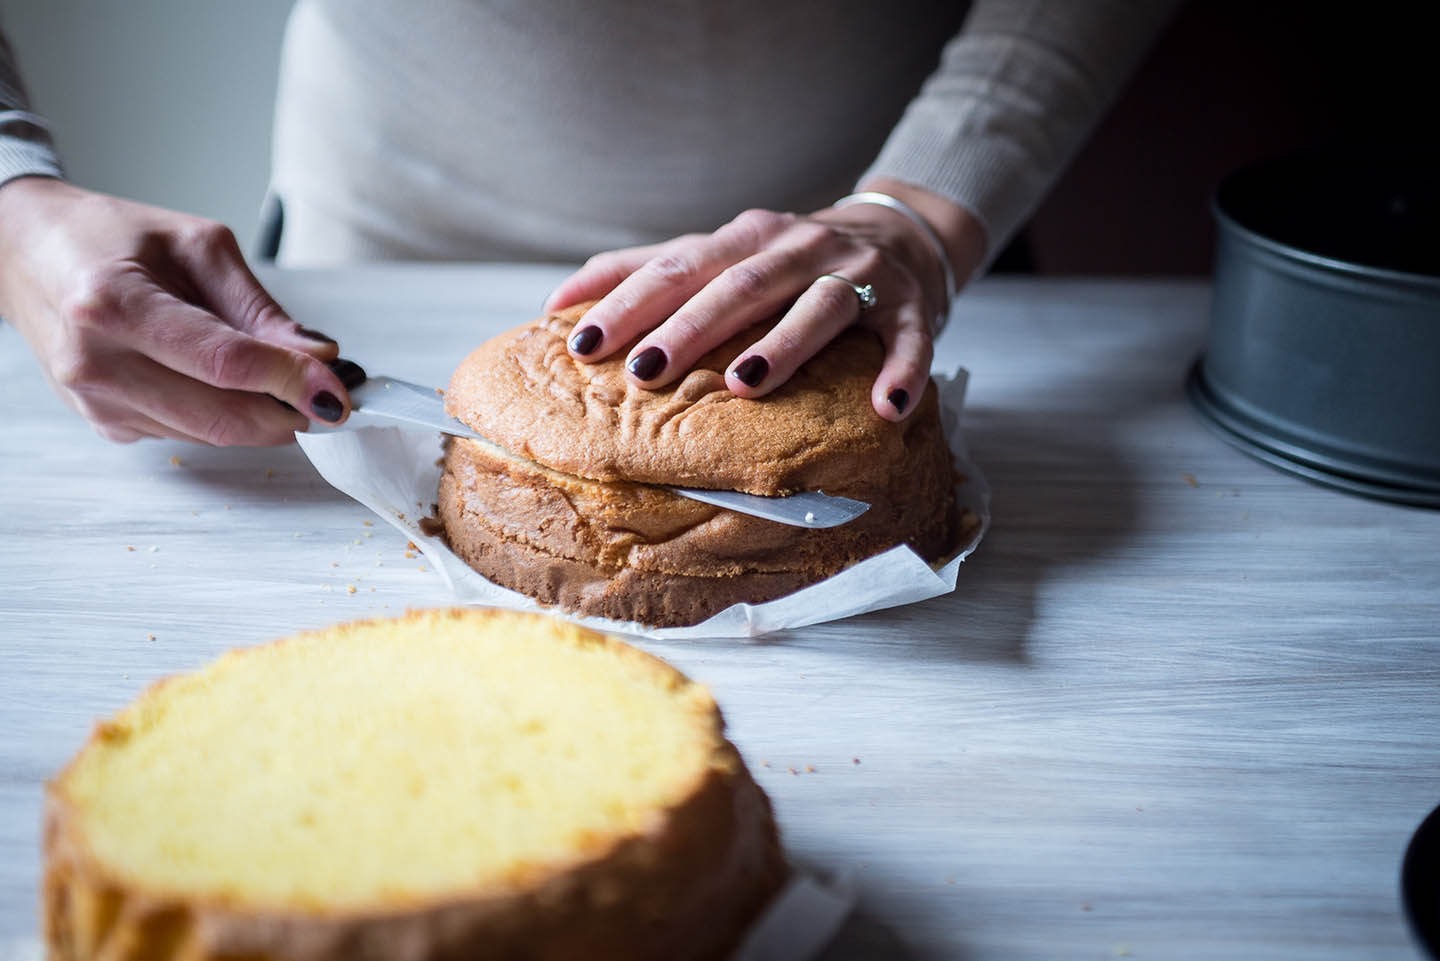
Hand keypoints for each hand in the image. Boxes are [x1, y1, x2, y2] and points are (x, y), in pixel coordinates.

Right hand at [0, 177, 353, 444]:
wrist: (29, 253)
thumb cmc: (112, 237)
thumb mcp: (198, 246)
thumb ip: (259, 308)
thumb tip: (318, 355)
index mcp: (113, 305)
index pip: (224, 363)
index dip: (290, 380)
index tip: (338, 389)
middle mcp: (95, 362)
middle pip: (222, 417)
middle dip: (289, 413)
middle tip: (330, 397)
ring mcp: (96, 402)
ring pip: (211, 435)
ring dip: (263, 418)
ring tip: (282, 378)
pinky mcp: (105, 423)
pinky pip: (188, 434)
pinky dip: (225, 415)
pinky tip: (226, 382)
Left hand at [543, 179, 985, 420]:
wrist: (901, 234)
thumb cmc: (790, 259)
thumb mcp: (721, 252)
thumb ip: (645, 270)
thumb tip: (557, 302)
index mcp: (745, 238)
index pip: (678, 268)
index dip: (631, 304)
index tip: (584, 344)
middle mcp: (799, 248)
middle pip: (740, 285)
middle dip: (691, 327)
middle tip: (648, 370)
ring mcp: (860, 274)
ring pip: (821, 305)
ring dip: (785, 344)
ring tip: (747, 383)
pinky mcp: (911, 307)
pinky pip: (908, 341)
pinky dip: (900, 371)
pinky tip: (884, 408)